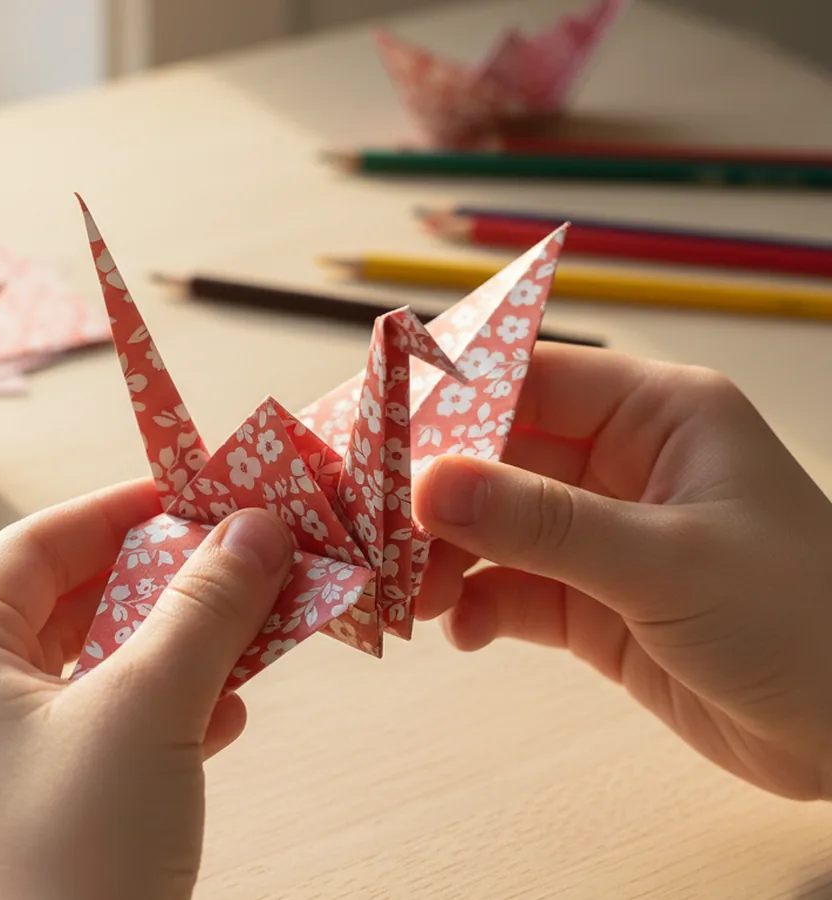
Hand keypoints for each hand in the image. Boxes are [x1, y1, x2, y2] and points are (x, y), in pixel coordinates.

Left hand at [0, 479, 293, 899]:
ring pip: (79, 675)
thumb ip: (205, 609)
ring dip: (165, 648)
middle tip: (229, 560)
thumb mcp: (149, 711)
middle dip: (155, 583)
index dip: (118, 511)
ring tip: (243, 630)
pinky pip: (84, 736)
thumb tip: (256, 528)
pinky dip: (151, 713)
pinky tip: (219, 715)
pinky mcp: (12, 823)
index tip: (192, 495)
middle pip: (59, 608)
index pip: (34, 546)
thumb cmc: (73, 857)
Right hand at [412, 344, 831, 800]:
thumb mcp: (667, 561)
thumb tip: (429, 485)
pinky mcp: (591, 602)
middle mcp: (622, 465)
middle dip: (434, 494)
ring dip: (444, 557)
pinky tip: (461, 630)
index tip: (379, 431)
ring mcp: (603, 536)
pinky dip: (475, 606)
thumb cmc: (803, 621)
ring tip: (409, 593)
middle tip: (374, 525)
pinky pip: (510, 589)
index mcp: (657, 415)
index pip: (531, 379)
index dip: (451, 400)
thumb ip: (543, 523)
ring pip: (494, 527)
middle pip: (497, 456)